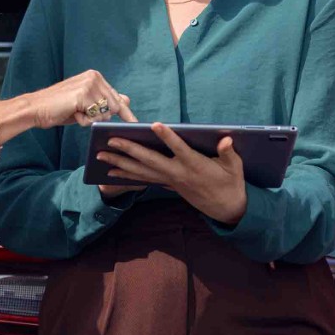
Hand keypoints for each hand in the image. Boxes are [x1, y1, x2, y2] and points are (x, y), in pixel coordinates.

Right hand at [0, 70, 135, 142]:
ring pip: (105, 113)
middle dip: (101, 117)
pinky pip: (94, 117)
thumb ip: (105, 101)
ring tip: (75, 112)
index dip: (125, 112)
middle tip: (80, 113)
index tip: (137, 123)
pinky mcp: (83, 95)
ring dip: (91, 119)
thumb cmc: (60, 108)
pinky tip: (72, 113)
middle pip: (114, 107)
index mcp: (96, 76)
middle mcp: (94, 77)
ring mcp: (89, 85)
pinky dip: (83, 121)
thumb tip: (127, 99)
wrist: (36, 108)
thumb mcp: (86, 104)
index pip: (117, 97)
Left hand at [96, 122, 246, 224]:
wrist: (227, 209)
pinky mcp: (168, 185)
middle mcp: (179, 174)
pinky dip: (127, 175)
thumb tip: (227, 140)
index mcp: (195, 166)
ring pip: (141, 172)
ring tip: (100, 156)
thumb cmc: (231, 183)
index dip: (168, 137)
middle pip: (150, 161)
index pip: (180, 149)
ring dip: (120, 163)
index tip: (156, 125)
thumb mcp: (234, 168)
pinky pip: (143, 179)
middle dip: (130, 150)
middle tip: (110, 141)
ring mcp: (171, 181)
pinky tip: (112, 171)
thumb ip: (228, 153)